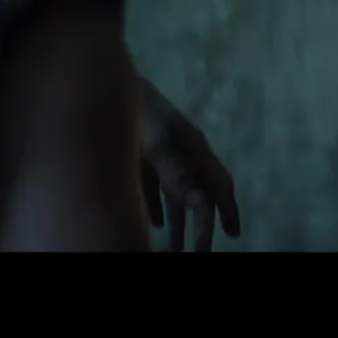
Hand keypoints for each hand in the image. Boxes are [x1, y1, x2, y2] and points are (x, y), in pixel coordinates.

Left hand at [137, 79, 240, 251]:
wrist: (106, 85)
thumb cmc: (136, 110)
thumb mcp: (157, 143)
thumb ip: (178, 174)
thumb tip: (199, 202)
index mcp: (194, 147)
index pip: (218, 184)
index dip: (227, 211)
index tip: (232, 236)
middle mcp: (183, 152)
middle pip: (199, 194)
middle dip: (202, 225)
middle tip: (199, 253)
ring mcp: (162, 154)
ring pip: (176, 195)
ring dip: (179, 222)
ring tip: (176, 249)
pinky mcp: (140, 156)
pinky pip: (153, 189)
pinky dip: (155, 209)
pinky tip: (154, 225)